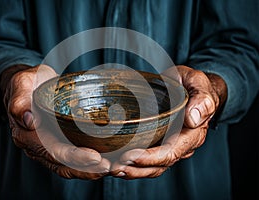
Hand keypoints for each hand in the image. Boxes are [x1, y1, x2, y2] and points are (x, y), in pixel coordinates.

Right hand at [0, 64, 109, 179]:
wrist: (30, 85)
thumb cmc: (27, 84)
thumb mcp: (21, 84)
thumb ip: (20, 101)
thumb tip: (29, 120)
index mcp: (28, 135)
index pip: (53, 152)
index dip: (74, 157)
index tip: (95, 157)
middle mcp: (38, 146)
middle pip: (64, 165)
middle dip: (88, 169)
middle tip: (110, 167)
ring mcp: (49, 147)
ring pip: (71, 166)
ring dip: (91, 170)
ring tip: (112, 168)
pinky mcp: (60, 143)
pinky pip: (75, 158)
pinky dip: (91, 163)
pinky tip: (108, 160)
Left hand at [110, 65, 226, 178]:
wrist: (188, 85)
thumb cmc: (192, 84)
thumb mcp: (198, 83)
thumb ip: (202, 100)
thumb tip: (193, 119)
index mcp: (191, 134)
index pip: (170, 153)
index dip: (150, 158)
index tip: (130, 156)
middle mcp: (180, 144)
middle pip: (158, 165)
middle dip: (136, 169)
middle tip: (115, 167)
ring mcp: (168, 144)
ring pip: (151, 167)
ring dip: (132, 171)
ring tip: (113, 169)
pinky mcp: (158, 142)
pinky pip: (146, 159)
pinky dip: (131, 164)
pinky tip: (116, 162)